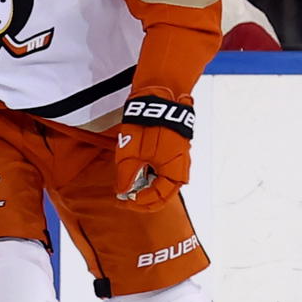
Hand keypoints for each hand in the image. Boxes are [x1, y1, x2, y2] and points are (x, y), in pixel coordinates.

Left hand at [114, 86, 195, 211]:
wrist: (158, 98)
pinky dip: (149, 176)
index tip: (122, 200)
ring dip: (144, 188)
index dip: (138, 203)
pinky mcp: (173, 152)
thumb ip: (126, 176)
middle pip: (161, 195)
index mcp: (174, 174)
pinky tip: (135, 173)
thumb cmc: (147, 125)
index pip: (157, 199)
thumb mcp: (130, 154)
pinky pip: (162, 171)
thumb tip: (122, 192)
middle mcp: (180, 170)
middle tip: (123, 198)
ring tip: (126, 186)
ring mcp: (178, 160)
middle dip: (142, 199)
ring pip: (162, 184)